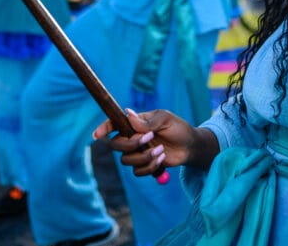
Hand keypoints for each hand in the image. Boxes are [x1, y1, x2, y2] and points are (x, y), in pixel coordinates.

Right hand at [92, 109, 215, 175]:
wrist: (190, 147)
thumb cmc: (178, 128)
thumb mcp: (165, 120)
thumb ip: (147, 121)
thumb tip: (128, 114)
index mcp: (135, 123)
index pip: (114, 124)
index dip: (103, 128)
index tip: (97, 135)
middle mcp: (132, 138)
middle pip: (115, 145)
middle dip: (131, 145)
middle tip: (149, 139)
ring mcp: (137, 152)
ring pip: (126, 161)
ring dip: (144, 157)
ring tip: (161, 151)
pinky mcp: (143, 165)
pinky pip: (137, 172)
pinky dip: (149, 167)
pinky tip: (162, 160)